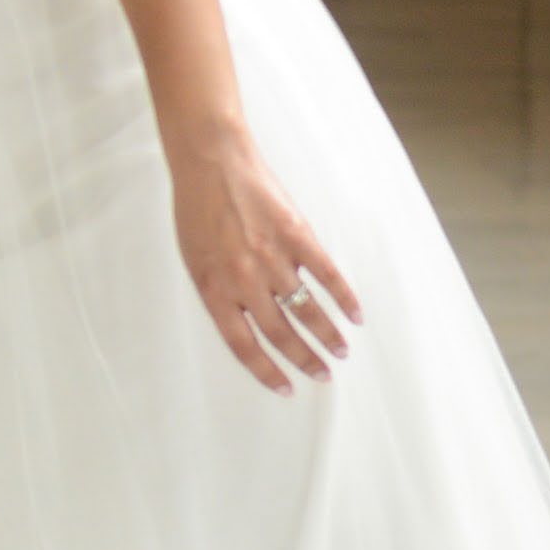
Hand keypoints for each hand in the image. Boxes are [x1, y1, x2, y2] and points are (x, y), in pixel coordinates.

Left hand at [173, 125, 361, 390]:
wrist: (211, 162)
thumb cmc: (197, 209)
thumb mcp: (194, 258)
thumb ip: (219, 290)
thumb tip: (244, 318)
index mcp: (214, 289)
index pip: (243, 345)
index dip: (265, 371)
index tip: (285, 387)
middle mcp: (244, 281)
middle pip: (280, 334)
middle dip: (304, 360)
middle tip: (323, 375)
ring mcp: (273, 259)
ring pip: (306, 310)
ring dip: (327, 335)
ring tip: (341, 352)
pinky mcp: (297, 236)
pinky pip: (326, 274)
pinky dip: (343, 297)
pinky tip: (355, 315)